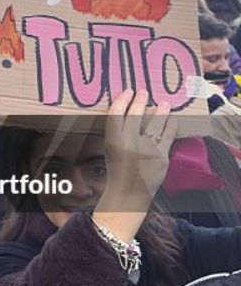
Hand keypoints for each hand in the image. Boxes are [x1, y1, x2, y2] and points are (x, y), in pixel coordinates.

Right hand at [100, 89, 174, 212]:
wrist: (129, 193)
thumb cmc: (119, 170)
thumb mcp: (112, 150)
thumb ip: (119, 134)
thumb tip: (131, 114)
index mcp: (114, 141)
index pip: (116, 114)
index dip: (122, 101)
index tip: (127, 92)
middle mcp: (130, 143)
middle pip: (135, 115)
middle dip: (140, 101)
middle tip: (143, 92)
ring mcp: (148, 149)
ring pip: (155, 123)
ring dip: (160, 111)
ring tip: (164, 103)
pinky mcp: (162, 157)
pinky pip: (168, 137)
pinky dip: (171, 126)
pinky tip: (173, 119)